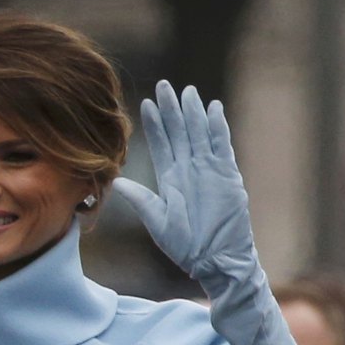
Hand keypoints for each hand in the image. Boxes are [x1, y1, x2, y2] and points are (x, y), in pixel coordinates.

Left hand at [111, 80, 261, 287]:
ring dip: (194, 113)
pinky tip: (213, 109)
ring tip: (187, 91)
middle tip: (164, 85)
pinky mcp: (228, 175)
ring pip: (200, 134)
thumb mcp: (157, 221)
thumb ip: (141, 200)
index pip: (161, 144)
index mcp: (170, 179)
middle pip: (180, 132)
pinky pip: (222, 146)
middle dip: (172, 110)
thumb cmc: (185, 245)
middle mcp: (189, 170)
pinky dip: (218, 128)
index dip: (154, 124)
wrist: (215, 258)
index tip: (145, 103)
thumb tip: (116, 183)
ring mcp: (210, 170)